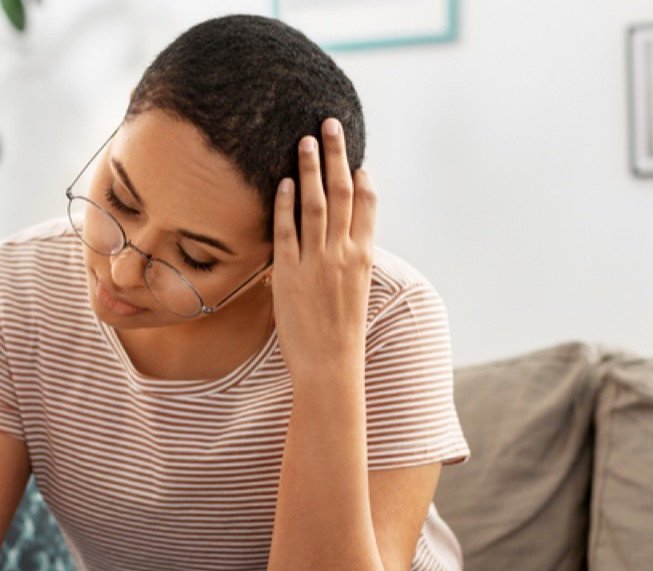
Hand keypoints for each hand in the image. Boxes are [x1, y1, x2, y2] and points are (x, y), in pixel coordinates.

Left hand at [271, 117, 376, 376]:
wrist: (330, 364)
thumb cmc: (341, 334)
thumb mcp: (353, 293)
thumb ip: (347, 264)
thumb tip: (342, 246)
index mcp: (363, 257)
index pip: (367, 207)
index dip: (361, 181)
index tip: (357, 161)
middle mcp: (343, 253)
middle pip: (342, 193)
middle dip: (336, 155)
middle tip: (329, 124)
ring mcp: (317, 261)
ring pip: (316, 204)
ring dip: (311, 168)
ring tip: (305, 140)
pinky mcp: (291, 274)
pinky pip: (288, 231)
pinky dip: (287, 205)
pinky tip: (285, 182)